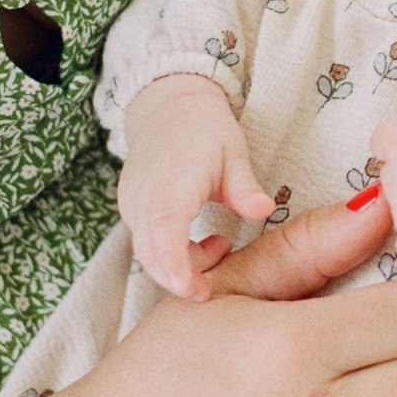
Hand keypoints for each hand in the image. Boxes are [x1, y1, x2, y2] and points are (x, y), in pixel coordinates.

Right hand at [117, 74, 273, 299]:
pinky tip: (200, 242)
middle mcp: (143, 197)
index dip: (175, 265)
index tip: (195, 289)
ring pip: (147, 253)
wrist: (166, 107)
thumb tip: (265, 210)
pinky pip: (146, 244)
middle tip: (216, 285)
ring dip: (179, 266)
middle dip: (181, 278)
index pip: (164, 230)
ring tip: (219, 245)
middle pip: (151, 253)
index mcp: (171, 182)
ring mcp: (132, 205)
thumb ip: (244, 186)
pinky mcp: (132, 211)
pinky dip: (170, 256)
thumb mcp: (233, 151)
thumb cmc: (204, 129)